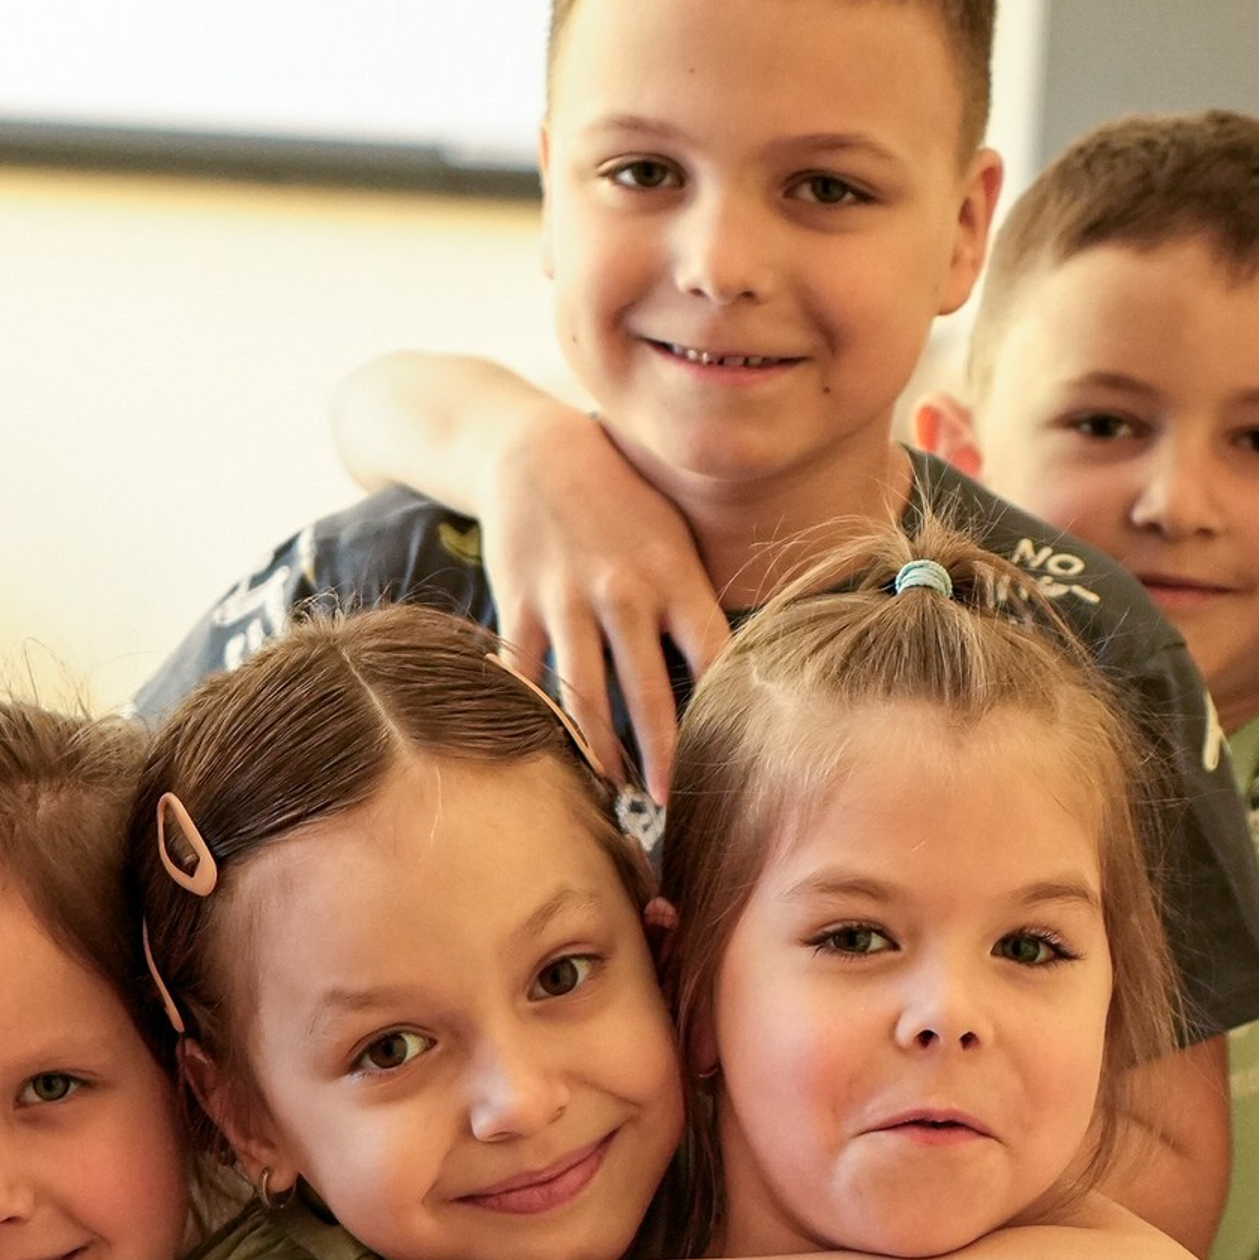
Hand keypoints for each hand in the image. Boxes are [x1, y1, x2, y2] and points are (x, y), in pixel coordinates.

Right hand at [480, 401, 728, 790]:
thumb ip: (691, 599)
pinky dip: (538, 719)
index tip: (739, 759)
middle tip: (679, 809)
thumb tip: (728, 668)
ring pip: (586, 697)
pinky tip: (550, 753)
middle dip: (666, 759)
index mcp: (675, 576)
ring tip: (616, 791)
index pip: (714, 658)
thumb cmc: (618, 496)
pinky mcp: (519, 607)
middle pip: (649, 695)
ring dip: (602, 752)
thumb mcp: (671, 534)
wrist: (533, 450)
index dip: (726, 714)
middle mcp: (625, 592)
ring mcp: (568, 602)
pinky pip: (528, 678)